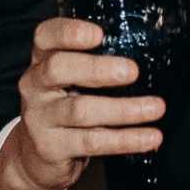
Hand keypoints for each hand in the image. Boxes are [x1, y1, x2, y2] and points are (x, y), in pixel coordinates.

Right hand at [0, 16, 163, 189]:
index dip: (69, 32)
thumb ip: (93, 64)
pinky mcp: (50, 148)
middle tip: (132, 71)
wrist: (37, 157)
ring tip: (155, 107)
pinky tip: (150, 137)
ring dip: (123, 109)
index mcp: (41, 60)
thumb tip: (147, 55)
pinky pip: (92, 142)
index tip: (99, 34)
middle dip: (97, 69)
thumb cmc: (64, 108)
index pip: (45, 36)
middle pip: (58, 69)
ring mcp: (39, 118)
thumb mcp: (71, 81)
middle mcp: (34, 86)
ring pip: (80, 110)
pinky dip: (125, 139)